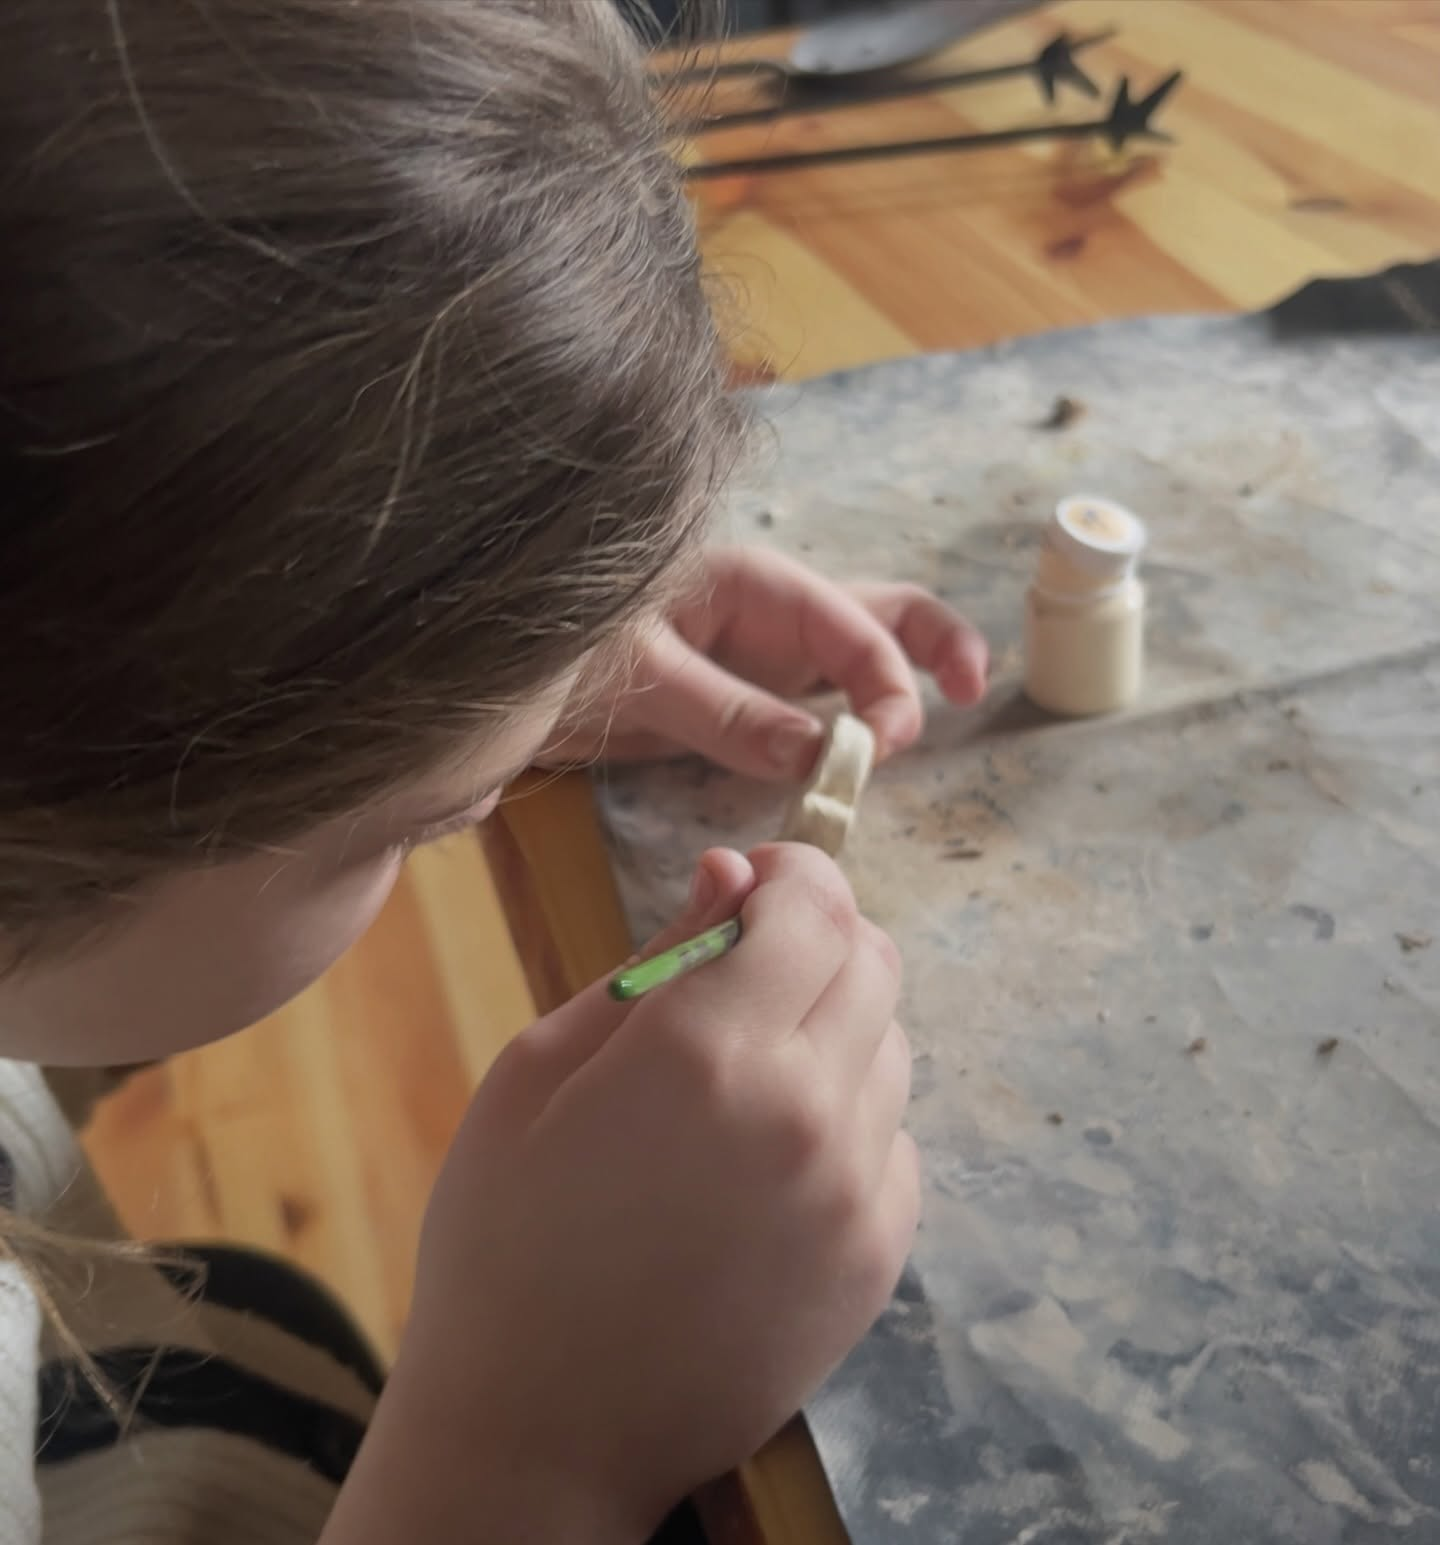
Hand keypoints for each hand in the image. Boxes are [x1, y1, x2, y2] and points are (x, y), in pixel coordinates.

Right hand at [332, 844, 916, 1542]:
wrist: (538, 1430)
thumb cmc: (505, 1237)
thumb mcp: (539, 1071)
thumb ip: (651, 959)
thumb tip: (731, 875)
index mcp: (705, 1050)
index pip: (813, 902)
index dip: (789, 871)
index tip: (751, 883)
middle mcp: (804, 1111)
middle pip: (871, 960)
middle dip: (815, 936)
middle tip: (745, 967)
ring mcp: (854, 1191)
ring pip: (892, 1044)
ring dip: (835, 1024)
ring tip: (749, 1071)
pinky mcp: (879, 1257)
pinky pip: (896, 1137)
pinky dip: (851, 1115)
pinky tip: (773, 1154)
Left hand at [542, 546, 988, 781]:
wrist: (486, 663)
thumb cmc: (555, 646)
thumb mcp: (638, 677)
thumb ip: (727, 712)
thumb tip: (819, 755)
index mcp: (747, 584)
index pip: (847, 624)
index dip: (882, 681)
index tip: (877, 748)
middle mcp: (765, 612)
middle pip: (877, 610)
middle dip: (932, 642)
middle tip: (969, 690)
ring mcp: (754, 653)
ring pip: (852, 656)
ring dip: (899, 681)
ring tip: (937, 716)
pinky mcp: (736, 695)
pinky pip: (808, 706)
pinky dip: (847, 725)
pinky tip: (855, 759)